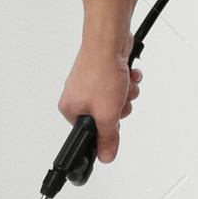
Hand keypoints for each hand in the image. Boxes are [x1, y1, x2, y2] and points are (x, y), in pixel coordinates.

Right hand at [58, 37, 141, 163]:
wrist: (109, 42)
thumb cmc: (101, 71)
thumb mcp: (106, 114)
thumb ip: (107, 138)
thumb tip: (106, 156)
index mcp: (70, 108)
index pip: (89, 133)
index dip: (105, 130)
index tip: (112, 121)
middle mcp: (78, 95)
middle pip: (106, 117)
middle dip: (119, 109)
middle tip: (117, 101)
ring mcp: (91, 83)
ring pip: (116, 102)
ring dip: (125, 95)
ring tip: (122, 86)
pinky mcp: (103, 73)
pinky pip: (120, 86)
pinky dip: (127, 82)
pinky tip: (126, 75)